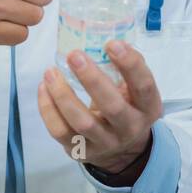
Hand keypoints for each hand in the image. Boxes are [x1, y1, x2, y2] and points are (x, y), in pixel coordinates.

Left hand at [37, 41, 162, 184]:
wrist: (122, 150)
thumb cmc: (127, 106)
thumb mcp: (135, 90)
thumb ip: (126, 68)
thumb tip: (107, 41)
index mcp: (147, 108)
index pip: (144, 86)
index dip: (130, 65)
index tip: (111, 44)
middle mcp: (129, 128)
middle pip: (112, 107)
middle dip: (92, 80)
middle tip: (74, 56)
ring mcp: (105, 143)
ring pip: (83, 122)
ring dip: (63, 95)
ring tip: (50, 72)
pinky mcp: (81, 151)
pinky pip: (60, 132)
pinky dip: (48, 109)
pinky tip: (43, 88)